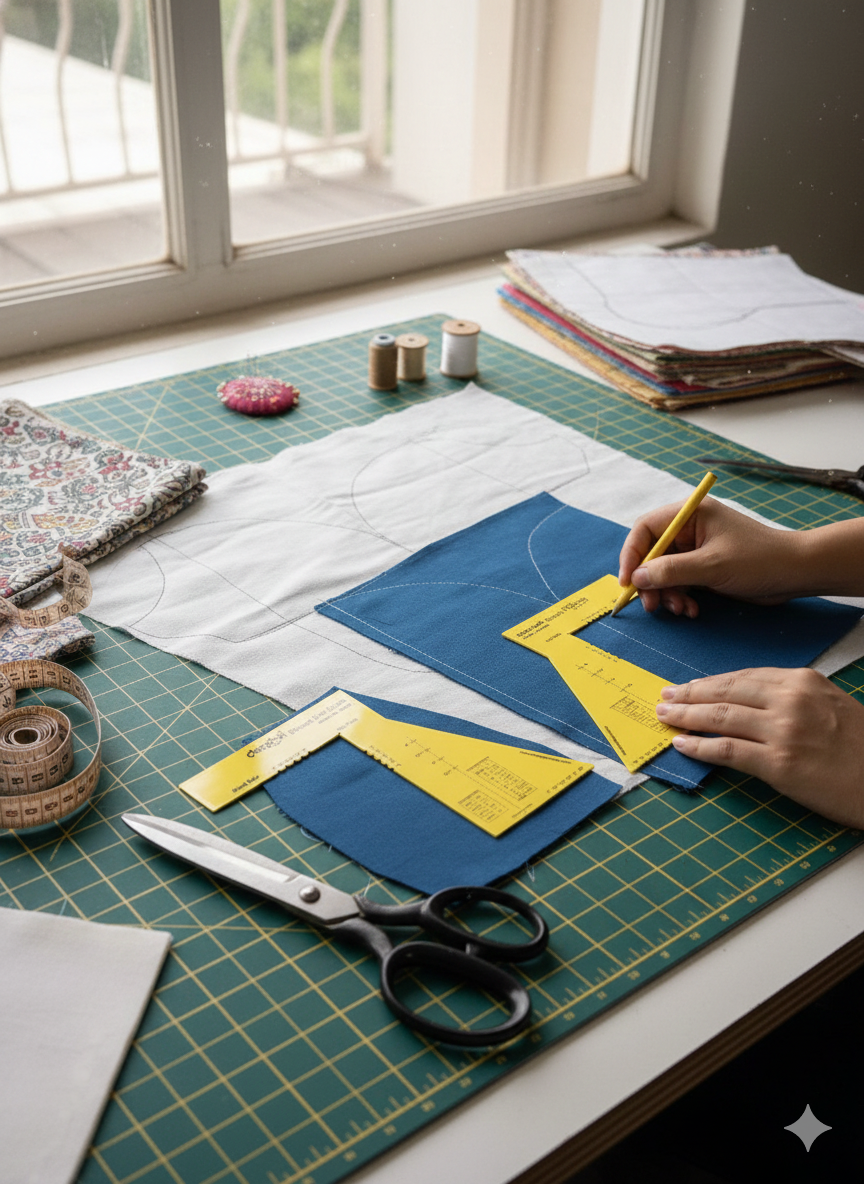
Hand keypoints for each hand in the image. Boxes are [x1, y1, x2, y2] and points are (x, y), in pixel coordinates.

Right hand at [618, 497, 799, 615]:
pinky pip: (679, 583)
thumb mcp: (711, 566)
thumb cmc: (759, 560)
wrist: (796, 574)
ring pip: (664, 572)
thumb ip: (671, 571)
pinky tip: (692, 610)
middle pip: (652, 553)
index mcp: (690, 514)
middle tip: (651, 605)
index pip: (646, 529)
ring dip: (667, 594)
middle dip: (650, 581)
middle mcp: (690, 529)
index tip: (628, 581)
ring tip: (680, 609)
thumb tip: (636, 577)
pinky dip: (680, 597)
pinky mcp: (704, 568)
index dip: (632, 554)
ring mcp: (697, 549)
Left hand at [656, 668, 863, 826]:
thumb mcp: (829, 704)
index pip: (742, 677)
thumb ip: (791, 697)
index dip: (710, 683)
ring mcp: (783, 731)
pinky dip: (699, 747)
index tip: (688, 686)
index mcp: (802, 681)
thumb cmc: (861, 746)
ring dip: (686, 717)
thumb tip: (747, 702)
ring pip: (720, 717)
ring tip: (666, 717)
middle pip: (725, 692)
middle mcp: (790, 699)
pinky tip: (682, 744)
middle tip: (665, 697)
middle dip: (689, 694)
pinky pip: (727, 751)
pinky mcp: (779, 763)